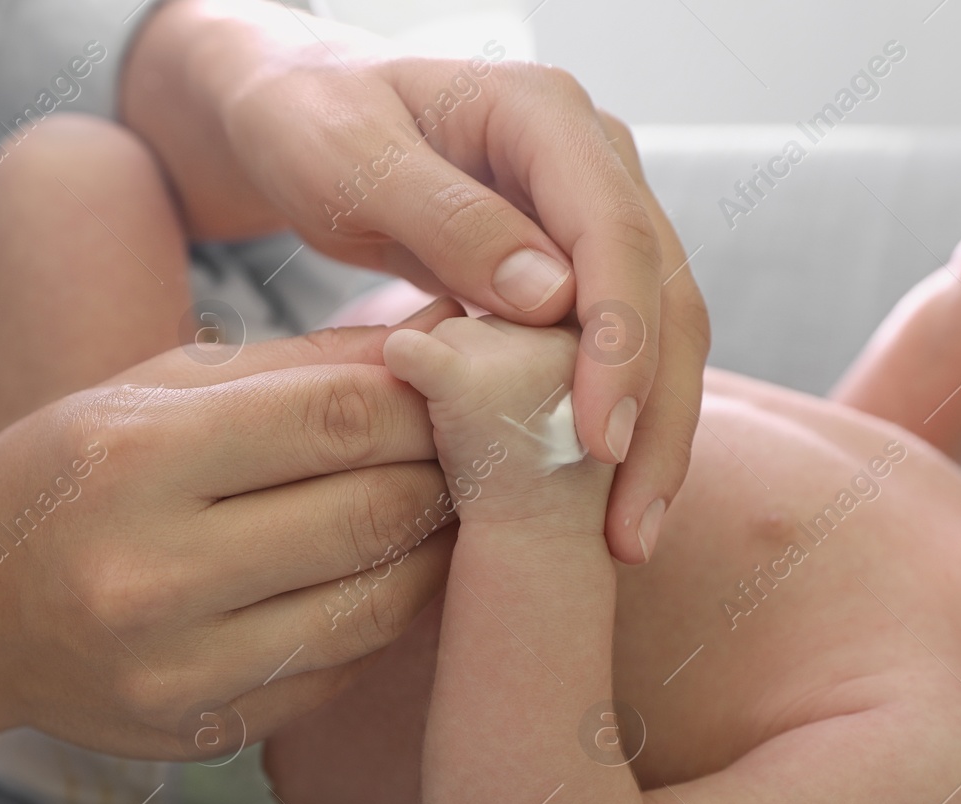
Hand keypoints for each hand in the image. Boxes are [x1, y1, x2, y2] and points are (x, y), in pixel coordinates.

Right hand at [0, 321, 460, 777]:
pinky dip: (387, 615)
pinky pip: (346, 667)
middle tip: (475, 448)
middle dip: (446, 471)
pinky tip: (388, 574)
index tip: (460, 386)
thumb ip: (303, 363)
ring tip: (446, 509)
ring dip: (436, 550)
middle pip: (374, 511)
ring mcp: (180, 669)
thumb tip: (445, 334)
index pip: (339, 416)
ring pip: (379, 602)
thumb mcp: (157, 387)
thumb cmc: (71, 475)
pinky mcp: (206, 731)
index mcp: (136, 457)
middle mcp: (153, 572)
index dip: (427, 397)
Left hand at [122, 0, 709, 563]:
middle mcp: (593, 159)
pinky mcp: (573, 266)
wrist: (295, 112)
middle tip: (630, 527)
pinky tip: (603, 498)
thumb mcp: (350, 162)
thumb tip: (552, 299)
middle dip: (657, 415)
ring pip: (660, 331)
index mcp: (547, 116)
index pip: (614, 234)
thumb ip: (446, 219)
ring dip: (654, 435)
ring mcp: (590, 214)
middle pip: (664, 294)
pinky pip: (619, 347)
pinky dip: (618, 421)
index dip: (620, 343)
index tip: (596, 439)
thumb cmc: (307, 124)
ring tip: (630, 535)